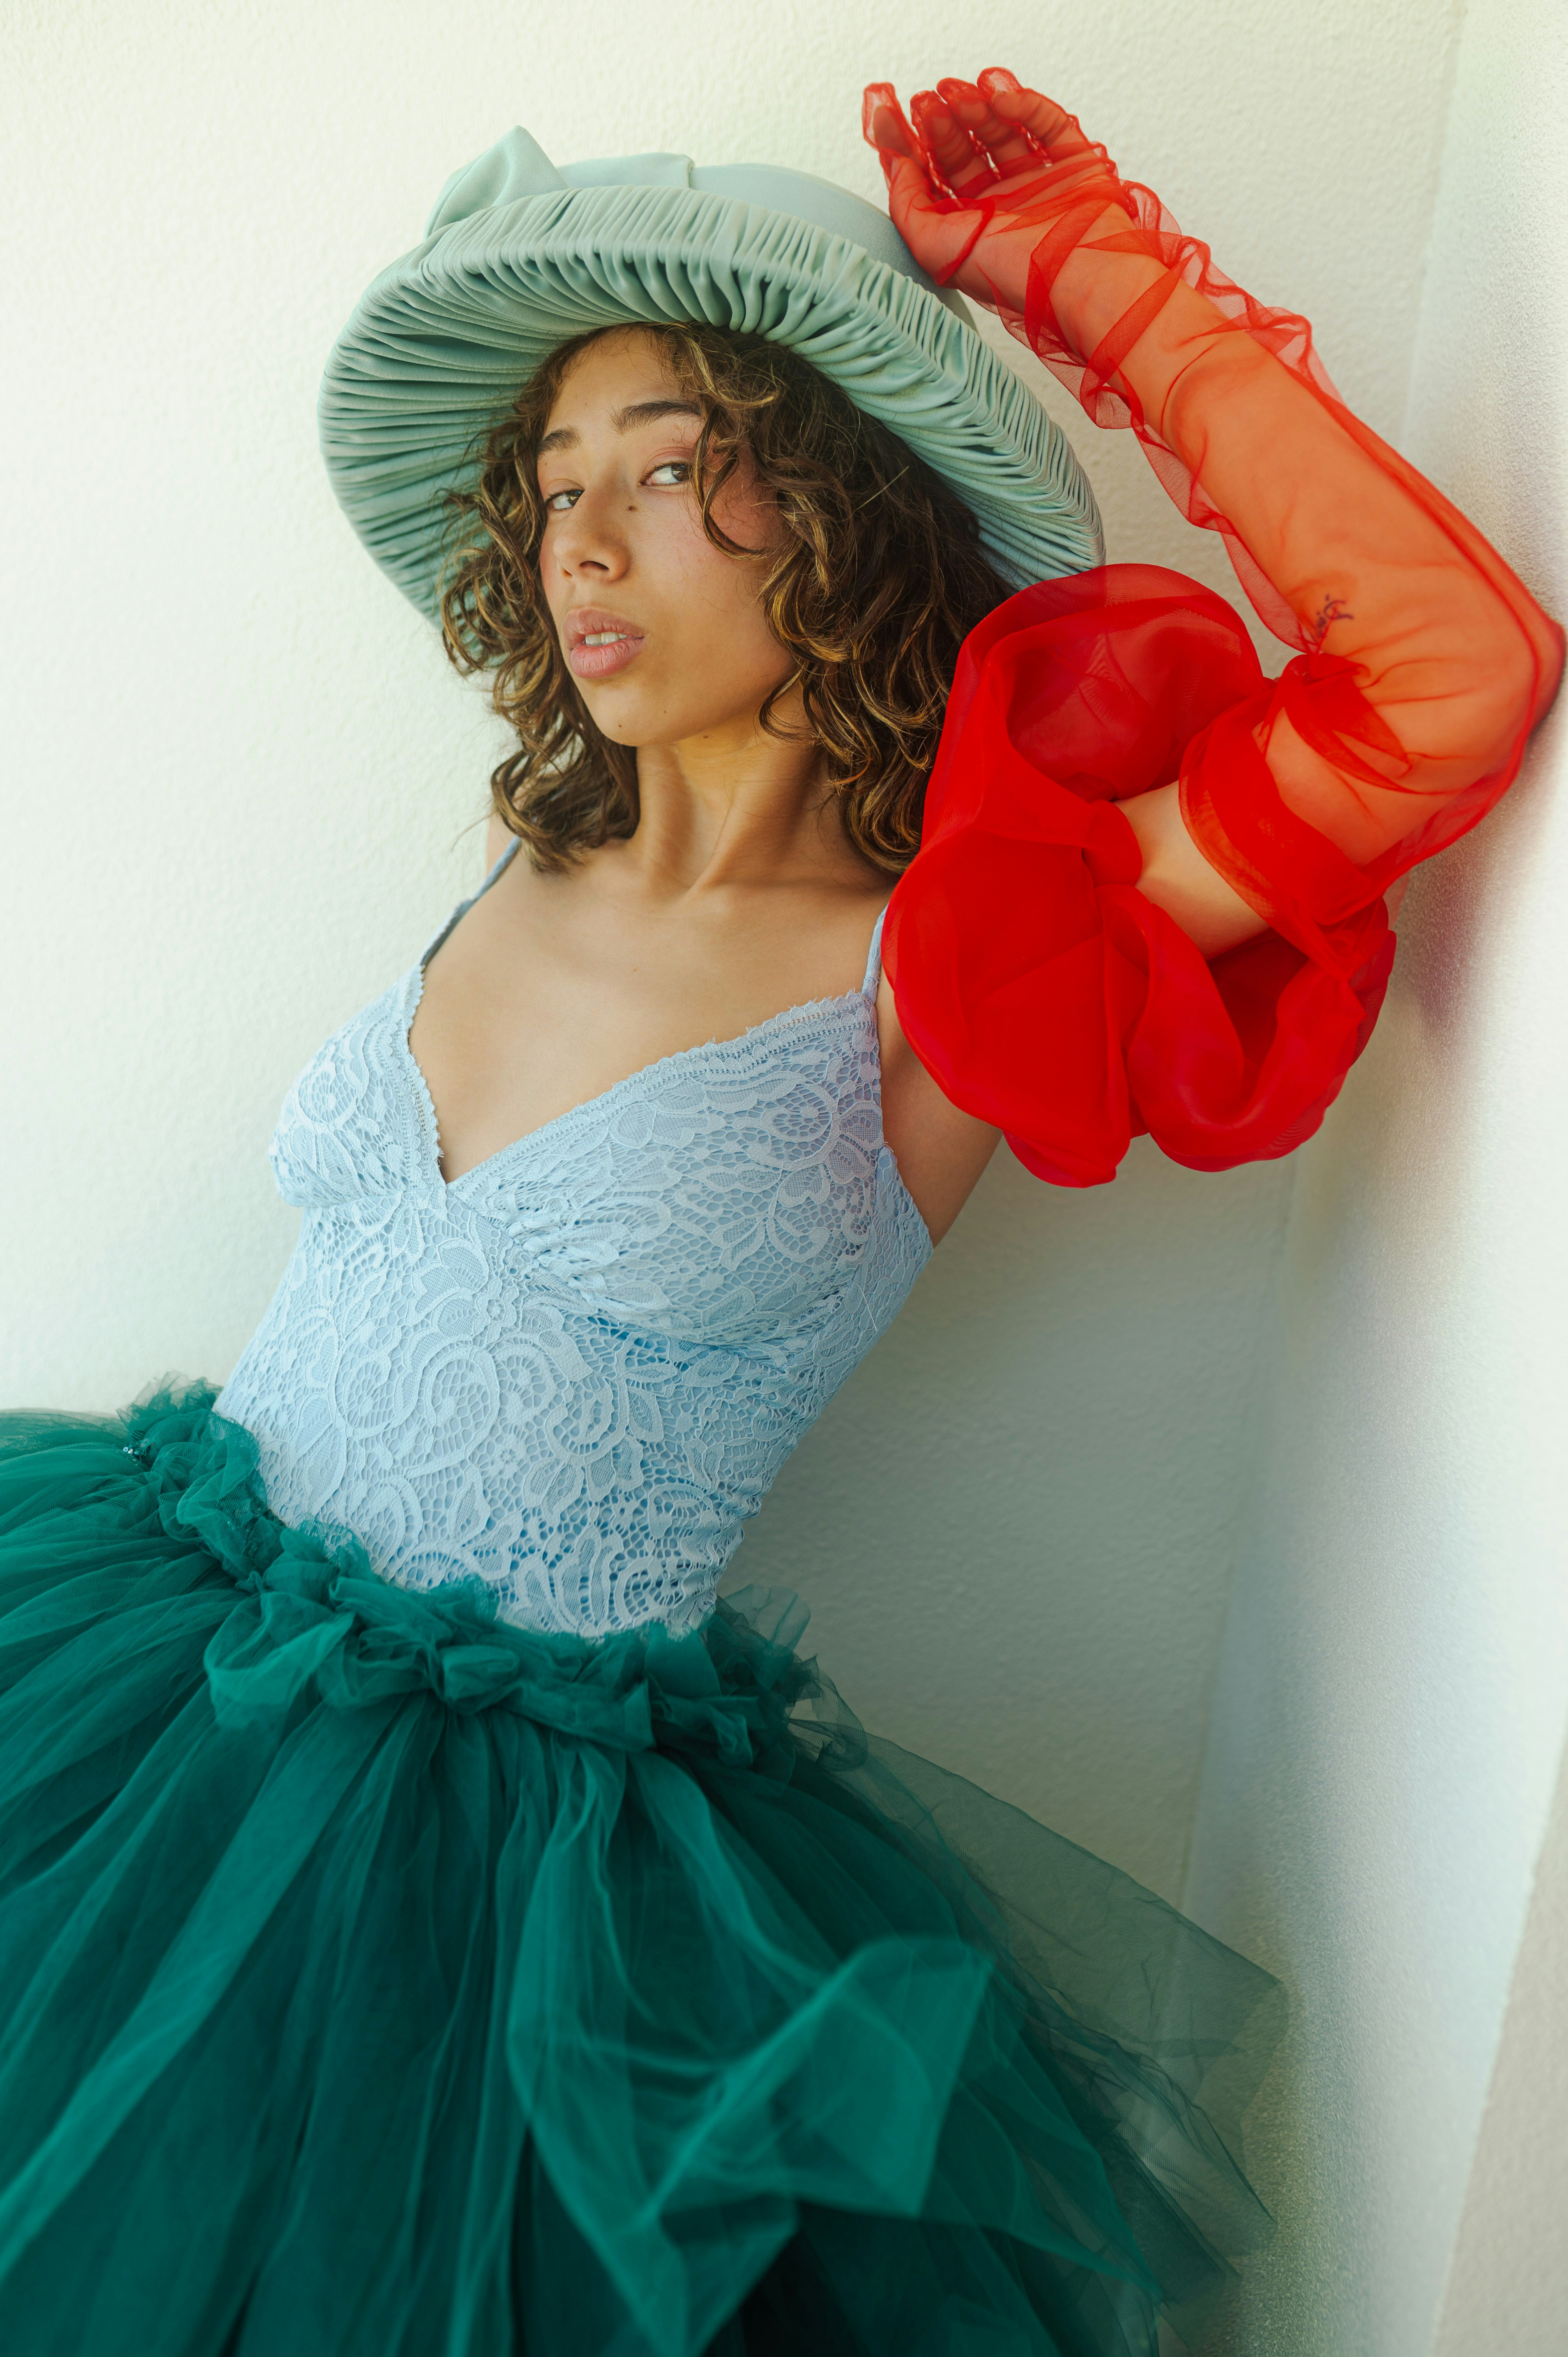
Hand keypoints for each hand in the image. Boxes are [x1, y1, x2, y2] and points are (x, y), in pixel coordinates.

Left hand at [861, 69, 1125, 323]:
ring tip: (958, 93)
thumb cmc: (1009, 274)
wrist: (1073, 276)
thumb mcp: (933, 247)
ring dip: (976, 105)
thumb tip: (895, 160)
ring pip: (1002, 129)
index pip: (934, 173)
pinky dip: (1023, 103)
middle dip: (943, 121)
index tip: (890, 112)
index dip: (911, 141)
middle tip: (929, 102)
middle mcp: (1003, 203)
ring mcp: (1039, 180)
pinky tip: (997, 96)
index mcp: (970, 226)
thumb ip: (907, 204)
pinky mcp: (1074, 163)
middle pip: (965, 148)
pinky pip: (1047, 122)